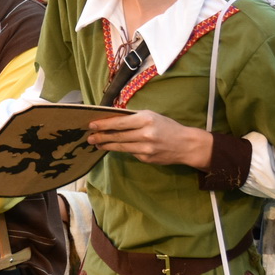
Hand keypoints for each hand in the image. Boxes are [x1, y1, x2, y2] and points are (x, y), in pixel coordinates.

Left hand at [85, 110, 212, 167]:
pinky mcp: (146, 158)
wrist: (185, 144)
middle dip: (101, 137)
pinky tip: (115, 147)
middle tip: (90, 138)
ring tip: (97, 145)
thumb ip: (134, 118)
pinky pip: (130, 153)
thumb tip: (114, 120)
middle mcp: (145, 134)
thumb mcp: (152, 116)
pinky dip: (123, 149)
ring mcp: (145, 148)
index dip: (104, 125)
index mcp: (146, 119)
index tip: (92, 125)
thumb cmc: (167, 127)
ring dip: (107, 145)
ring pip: (121, 147)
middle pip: (117, 136)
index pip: (119, 123)